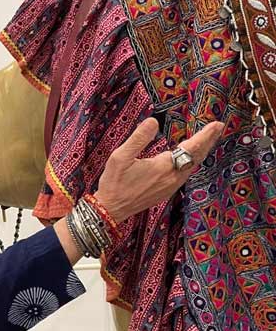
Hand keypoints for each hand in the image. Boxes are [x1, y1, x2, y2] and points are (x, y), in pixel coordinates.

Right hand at [95, 117, 223, 222]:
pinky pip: (185, 174)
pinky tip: (190, 159)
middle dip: (208, 142)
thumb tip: (153, 121)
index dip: (205, 135)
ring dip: (201, 152)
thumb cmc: (114, 182)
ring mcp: (171, 187)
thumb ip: (139, 138)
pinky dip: (192, 162)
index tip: (217, 124)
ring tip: (207, 141)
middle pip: (197, 157)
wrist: (111, 209)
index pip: (190, 147)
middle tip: (218, 128)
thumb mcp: (120, 156)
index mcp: (163, 166)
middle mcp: (172, 178)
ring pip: (192, 166)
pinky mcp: (166, 192)